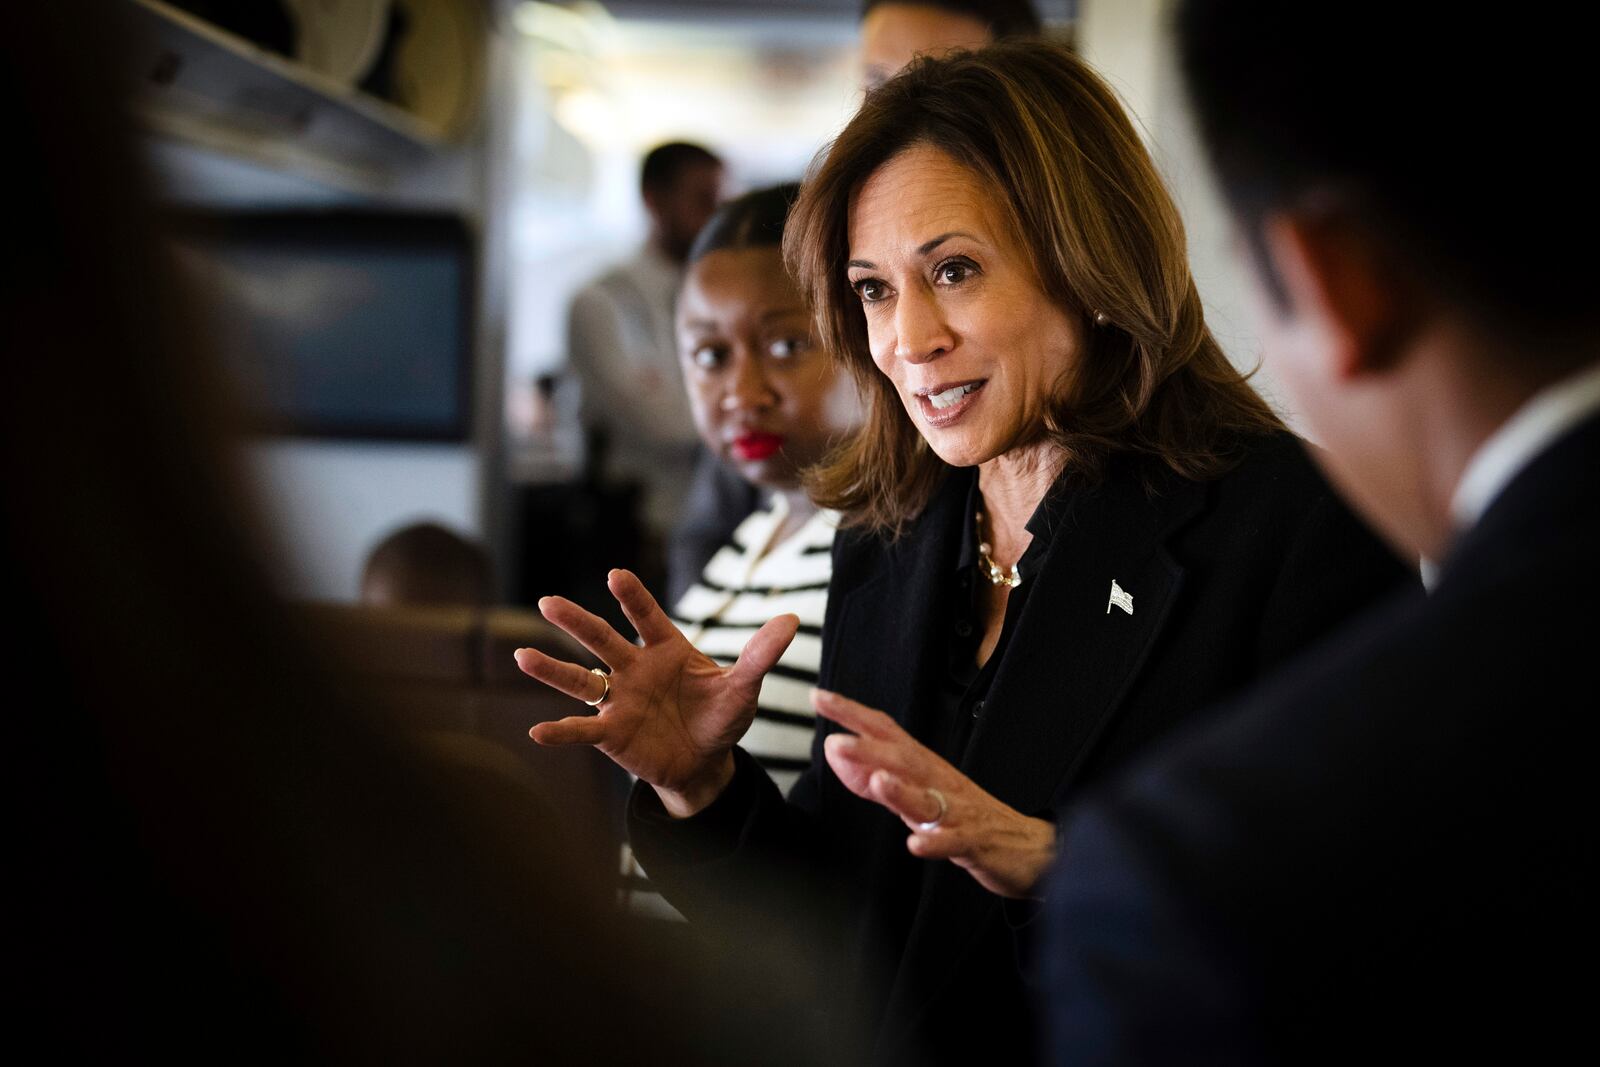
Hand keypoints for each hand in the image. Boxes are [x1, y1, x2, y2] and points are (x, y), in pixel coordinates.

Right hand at [515, 569, 798, 817]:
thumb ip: (760, 654)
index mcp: (666, 648)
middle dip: (577, 622)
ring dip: (552, 670)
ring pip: (580, 681)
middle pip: (601, 640)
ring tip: (521, 656)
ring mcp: (618, 700)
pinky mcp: (611, 733)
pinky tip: (536, 732)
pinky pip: (582, 730)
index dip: (633, 597)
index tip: (615, 574)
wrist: (706, 761)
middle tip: (548, 602)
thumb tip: (791, 620)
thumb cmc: (720, 716)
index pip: (647, 616)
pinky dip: (561, 732)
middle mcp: (634, 668)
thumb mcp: (744, 687)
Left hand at [813, 689, 1057, 899]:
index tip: (820, 697)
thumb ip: (873, 778)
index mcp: (923, 767)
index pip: (885, 732)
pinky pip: (953, 840)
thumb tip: (834, 752)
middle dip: (869, 749)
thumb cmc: (964, 815)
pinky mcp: (974, 841)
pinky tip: (915, 843)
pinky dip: (934, 841)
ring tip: (877, 782)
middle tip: (835, 741)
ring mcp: (958, 810)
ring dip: (900, 790)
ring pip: (927, 798)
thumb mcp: (914, 795)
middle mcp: (939, 781)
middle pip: (903, 759)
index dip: (852, 715)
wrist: (1027, 846)